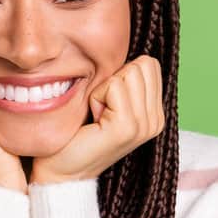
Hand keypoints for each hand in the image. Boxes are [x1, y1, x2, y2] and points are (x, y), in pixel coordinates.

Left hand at [30, 55, 165, 183]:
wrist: (61, 172)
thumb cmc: (76, 134)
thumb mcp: (106, 102)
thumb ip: (123, 80)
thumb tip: (123, 45)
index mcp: (155, 113)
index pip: (149, 64)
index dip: (121, 74)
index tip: (106, 103)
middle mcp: (156, 120)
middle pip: (142, 64)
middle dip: (114, 79)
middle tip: (100, 109)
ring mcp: (145, 125)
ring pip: (128, 72)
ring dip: (104, 89)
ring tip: (97, 115)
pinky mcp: (128, 127)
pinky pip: (114, 86)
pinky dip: (96, 97)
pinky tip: (93, 120)